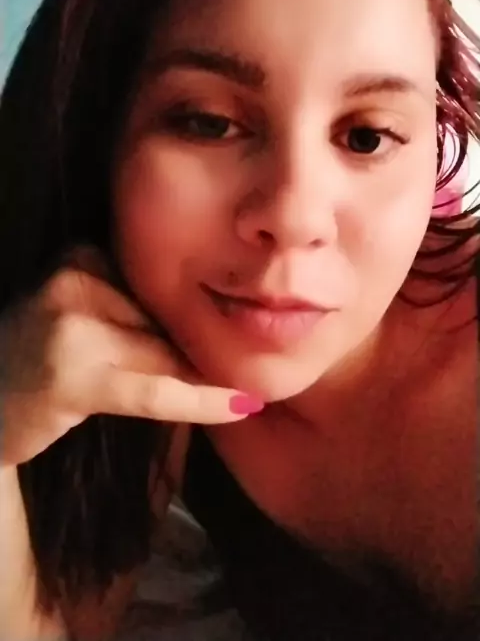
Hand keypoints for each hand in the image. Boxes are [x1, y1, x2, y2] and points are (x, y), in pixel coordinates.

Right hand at [0, 247, 262, 465]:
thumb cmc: (43, 364)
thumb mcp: (88, 315)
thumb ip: (138, 308)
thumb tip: (222, 314)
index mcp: (84, 255)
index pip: (163, 282)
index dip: (207, 309)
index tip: (257, 321)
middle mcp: (75, 277)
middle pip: (167, 315)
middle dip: (207, 342)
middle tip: (255, 364)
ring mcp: (70, 324)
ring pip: (166, 351)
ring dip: (204, 374)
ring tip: (245, 392)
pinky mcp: (72, 376)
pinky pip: (154, 389)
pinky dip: (202, 400)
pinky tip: (242, 403)